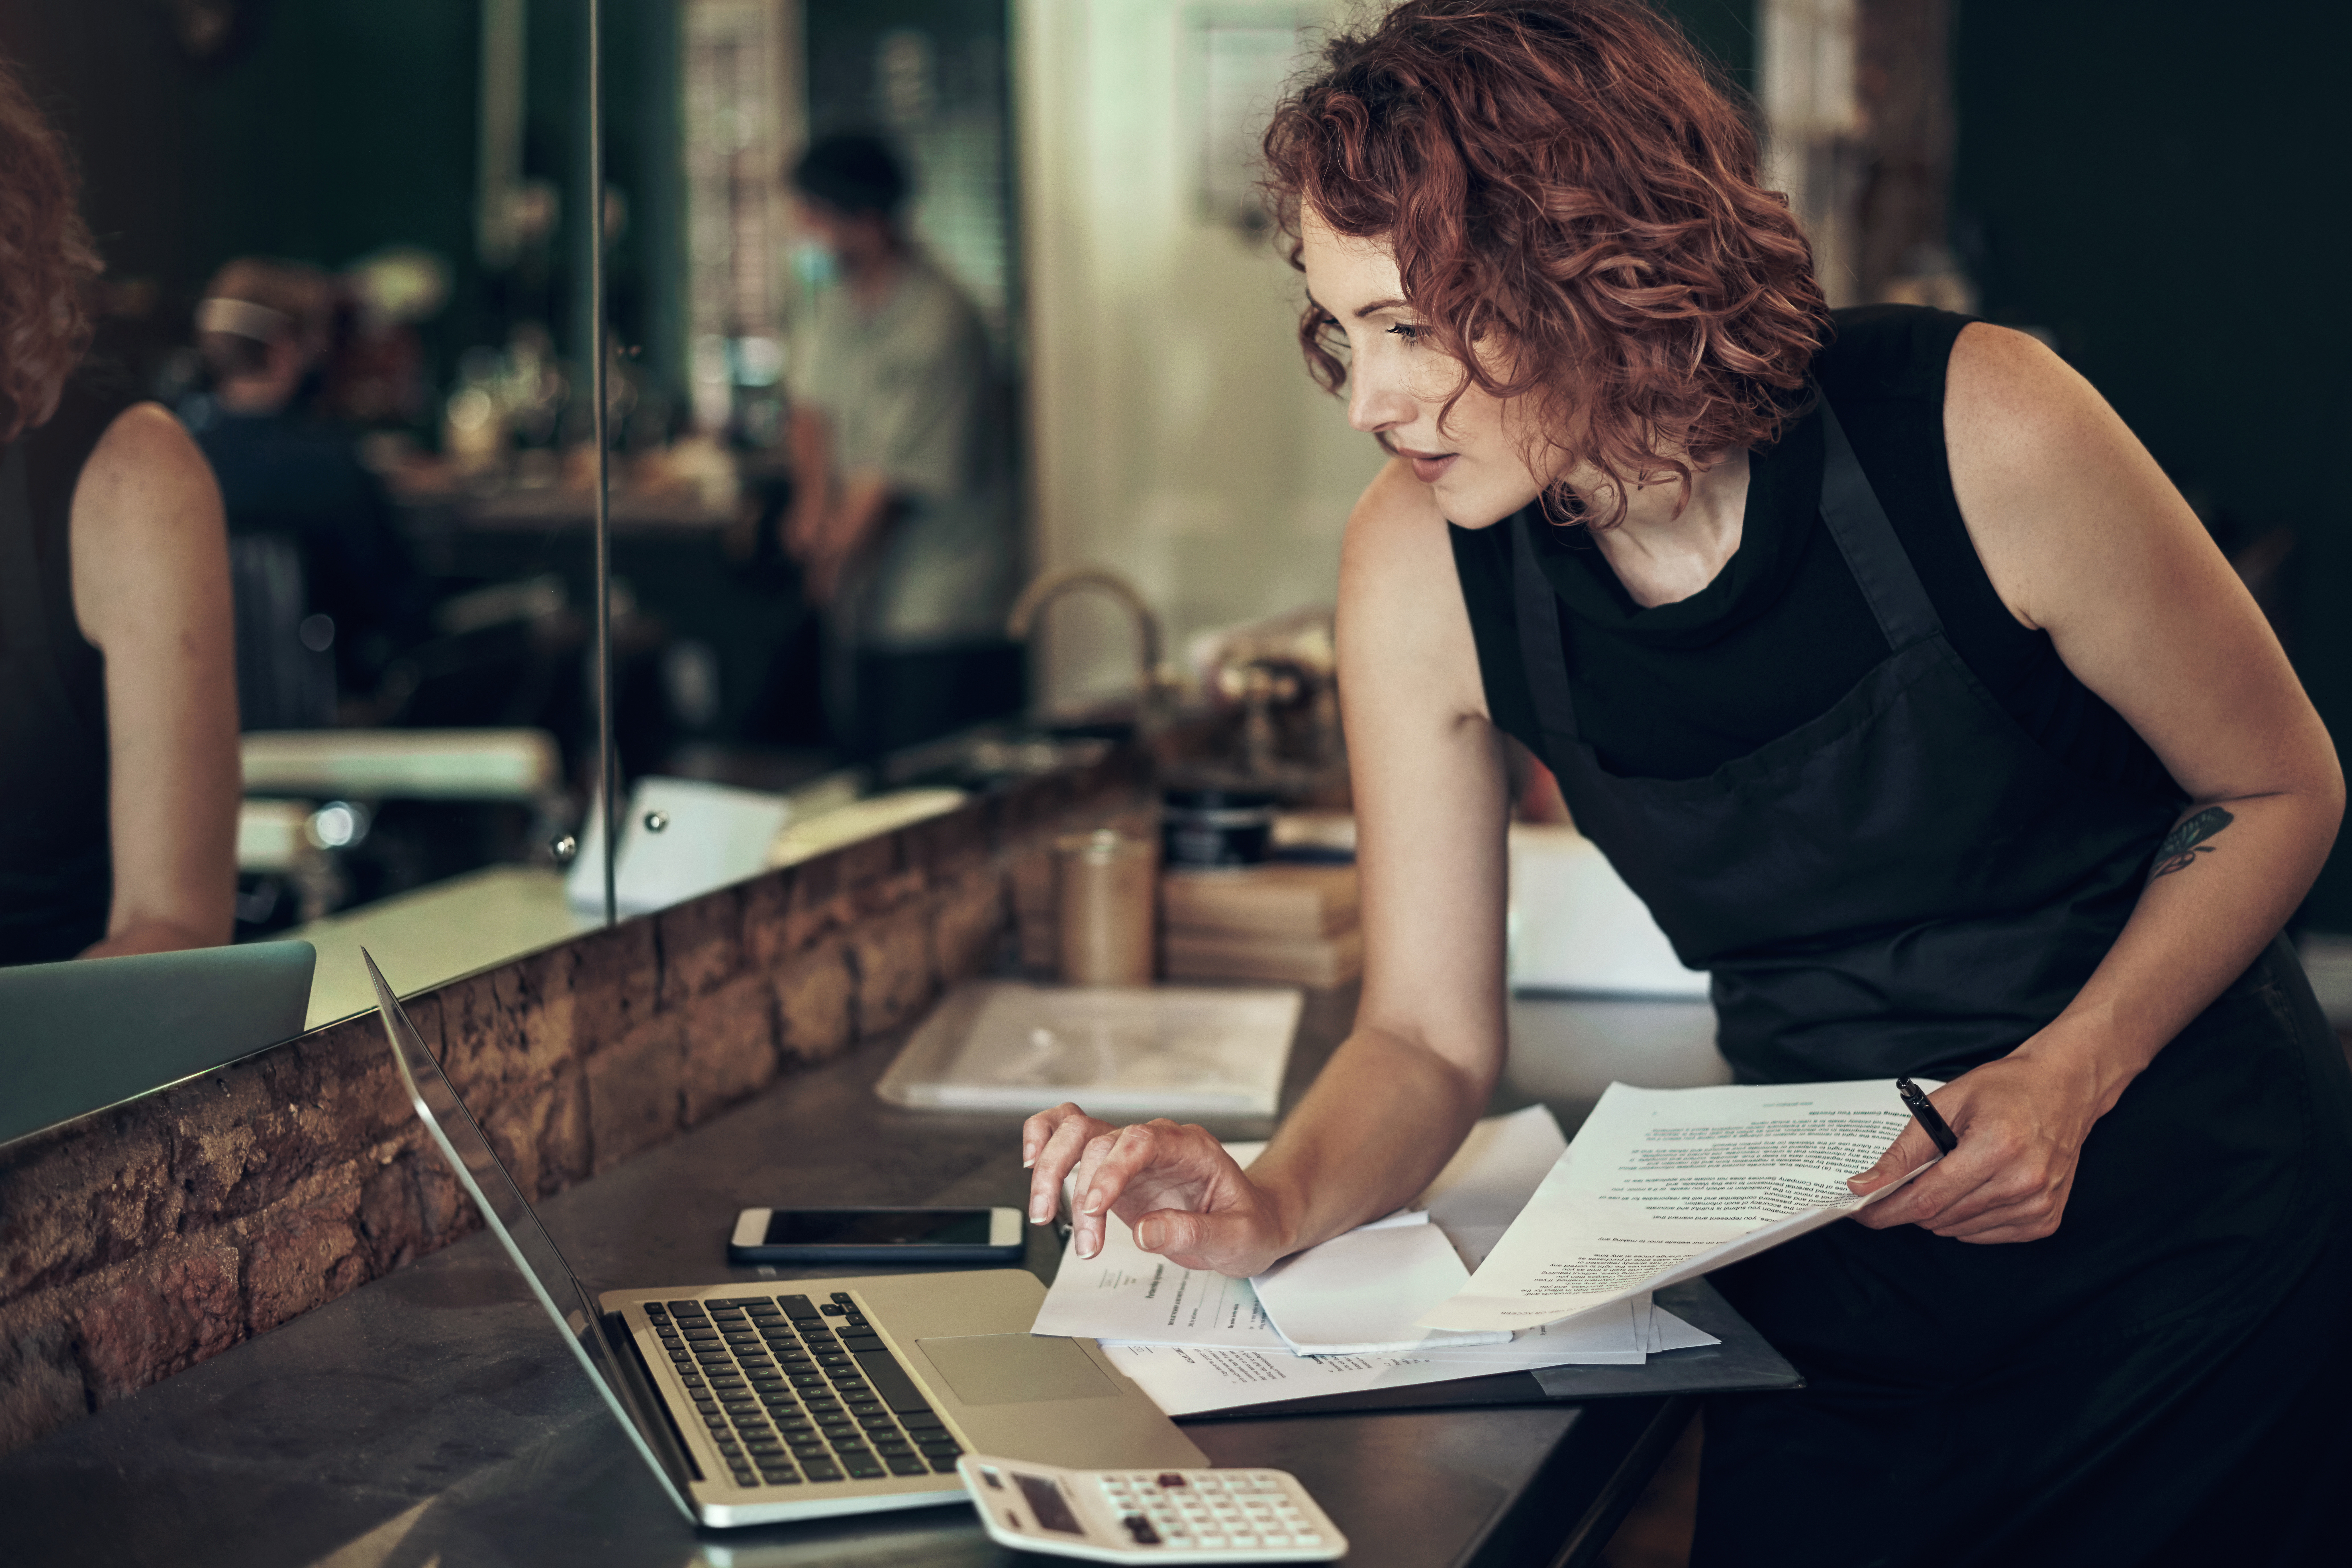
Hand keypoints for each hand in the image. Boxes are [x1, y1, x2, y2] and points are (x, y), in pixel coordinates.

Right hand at [1022, 1103, 1292, 1275]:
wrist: (1251, 1221)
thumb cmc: (1249, 1224)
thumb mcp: (1237, 1238)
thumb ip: (1194, 1232)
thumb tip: (1143, 1233)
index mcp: (1191, 1148)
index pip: (1141, 1141)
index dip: (1111, 1170)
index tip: (1094, 1207)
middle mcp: (1156, 1142)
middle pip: (1100, 1138)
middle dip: (1077, 1185)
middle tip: (1075, 1235)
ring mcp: (1131, 1154)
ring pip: (1077, 1133)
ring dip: (1052, 1168)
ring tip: (1044, 1214)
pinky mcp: (1113, 1171)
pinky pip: (1071, 1139)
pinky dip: (1046, 1143)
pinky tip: (1033, 1164)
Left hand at [1846, 1051, 2108, 1243]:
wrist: (2064, 1089)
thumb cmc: (2005, 1089)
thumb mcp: (1946, 1104)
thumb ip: (1904, 1150)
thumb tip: (1863, 1185)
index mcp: (1996, 1148)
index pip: (1927, 1198)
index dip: (1888, 1210)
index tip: (1860, 1213)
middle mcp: (2022, 1182)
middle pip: (1941, 1217)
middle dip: (1909, 1206)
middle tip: (1899, 1185)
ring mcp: (2038, 1204)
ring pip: (1960, 1229)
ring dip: (1939, 1211)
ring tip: (1947, 1174)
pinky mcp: (2046, 1219)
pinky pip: (1987, 1234)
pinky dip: (1967, 1219)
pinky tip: (1973, 1188)